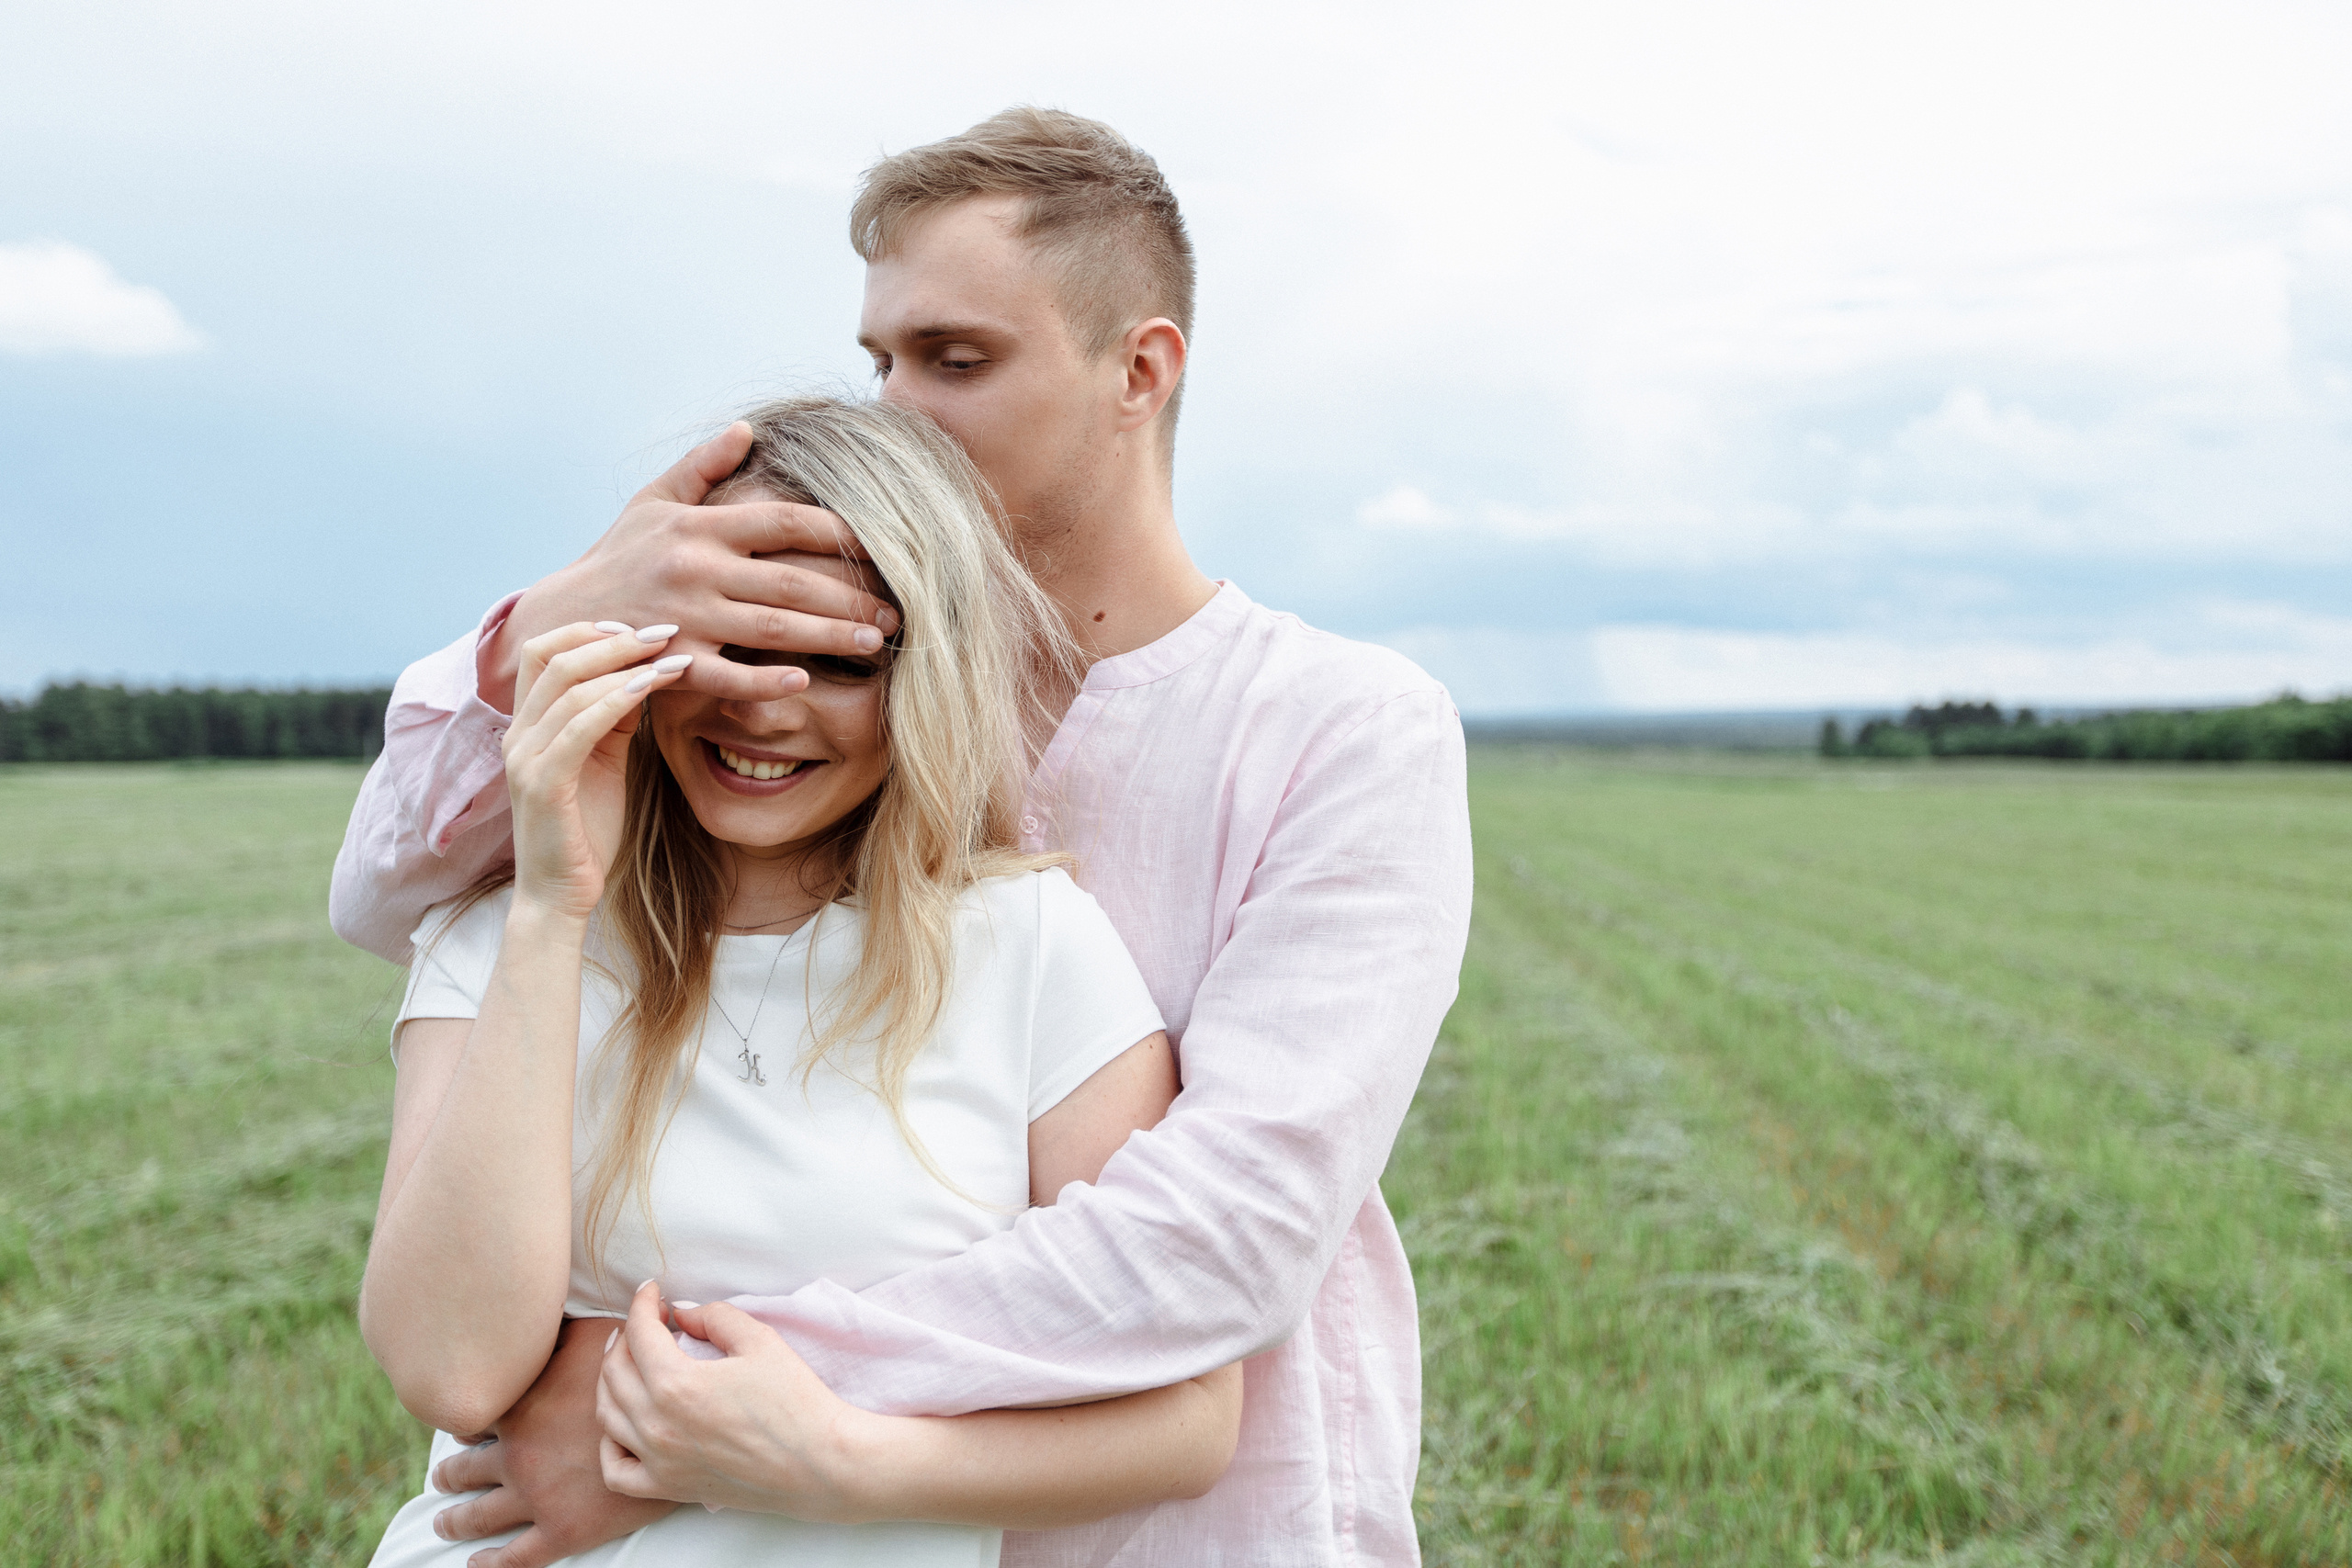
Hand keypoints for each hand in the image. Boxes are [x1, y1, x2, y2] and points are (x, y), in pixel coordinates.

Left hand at [429, 1318, 677, 1567]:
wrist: (677, 1423)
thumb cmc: (639, 1373)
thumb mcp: (596, 1333)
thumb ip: (559, 1327)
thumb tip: (537, 1305)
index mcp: (521, 1409)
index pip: (471, 1421)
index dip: (464, 1426)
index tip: (463, 1431)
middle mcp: (518, 1454)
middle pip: (464, 1469)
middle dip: (449, 1474)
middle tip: (442, 1477)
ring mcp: (536, 1496)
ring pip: (477, 1515)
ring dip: (454, 1520)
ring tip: (443, 1521)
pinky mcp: (561, 1531)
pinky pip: (514, 1558)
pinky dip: (488, 1564)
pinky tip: (475, 1564)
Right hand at [479, 422, 898, 713]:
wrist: (563, 616)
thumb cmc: (619, 557)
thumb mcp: (653, 501)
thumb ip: (703, 466)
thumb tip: (747, 429)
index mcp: (699, 526)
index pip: (783, 521)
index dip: (837, 531)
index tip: (883, 544)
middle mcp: (696, 567)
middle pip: (791, 579)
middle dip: (851, 594)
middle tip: (899, 607)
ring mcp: (683, 615)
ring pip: (772, 627)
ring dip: (830, 636)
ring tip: (877, 641)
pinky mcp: (669, 660)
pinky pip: (725, 674)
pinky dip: (765, 680)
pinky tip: (805, 682)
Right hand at [503, 623, 685, 922]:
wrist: (561, 894)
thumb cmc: (586, 828)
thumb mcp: (604, 759)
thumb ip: (614, 716)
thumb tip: (644, 671)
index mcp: (527, 725)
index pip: (542, 651)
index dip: (589, 629)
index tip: (641, 627)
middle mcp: (517, 734)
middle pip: (551, 655)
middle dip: (612, 636)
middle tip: (665, 631)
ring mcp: (524, 758)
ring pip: (567, 684)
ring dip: (625, 663)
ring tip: (673, 656)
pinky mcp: (542, 784)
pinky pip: (578, 726)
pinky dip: (617, 699)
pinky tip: (653, 687)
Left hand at [597, 1281, 881, 1521]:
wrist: (819, 1463)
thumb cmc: (795, 1400)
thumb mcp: (760, 1340)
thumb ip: (714, 1317)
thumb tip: (682, 1313)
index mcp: (677, 1384)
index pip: (640, 1333)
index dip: (642, 1303)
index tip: (652, 1291)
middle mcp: (656, 1424)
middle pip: (615, 1371)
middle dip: (625, 1337)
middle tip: (646, 1321)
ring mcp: (658, 1461)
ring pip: (607, 1415)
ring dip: (611, 1381)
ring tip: (629, 1362)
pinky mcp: (668, 1487)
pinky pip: (616, 1470)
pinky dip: (610, 1444)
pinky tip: (626, 1423)